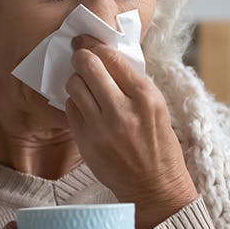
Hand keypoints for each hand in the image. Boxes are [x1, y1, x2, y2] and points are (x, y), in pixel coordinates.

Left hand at [65, 35, 197, 228]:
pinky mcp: (86, 141)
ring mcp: (101, 127)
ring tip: (85, 85)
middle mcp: (122, 109)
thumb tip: (108, 58)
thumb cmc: (159, 146)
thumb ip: (134, 84)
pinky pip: (70, 109)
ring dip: (77, 80)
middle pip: (88, 65)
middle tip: (79, 55)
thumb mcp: (157, 108)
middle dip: (81, 56)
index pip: (112, 58)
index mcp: (145, 97)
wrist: (154, 187)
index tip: (87, 41)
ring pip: (74, 85)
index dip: (95, 45)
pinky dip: (75, 104)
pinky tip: (86, 108)